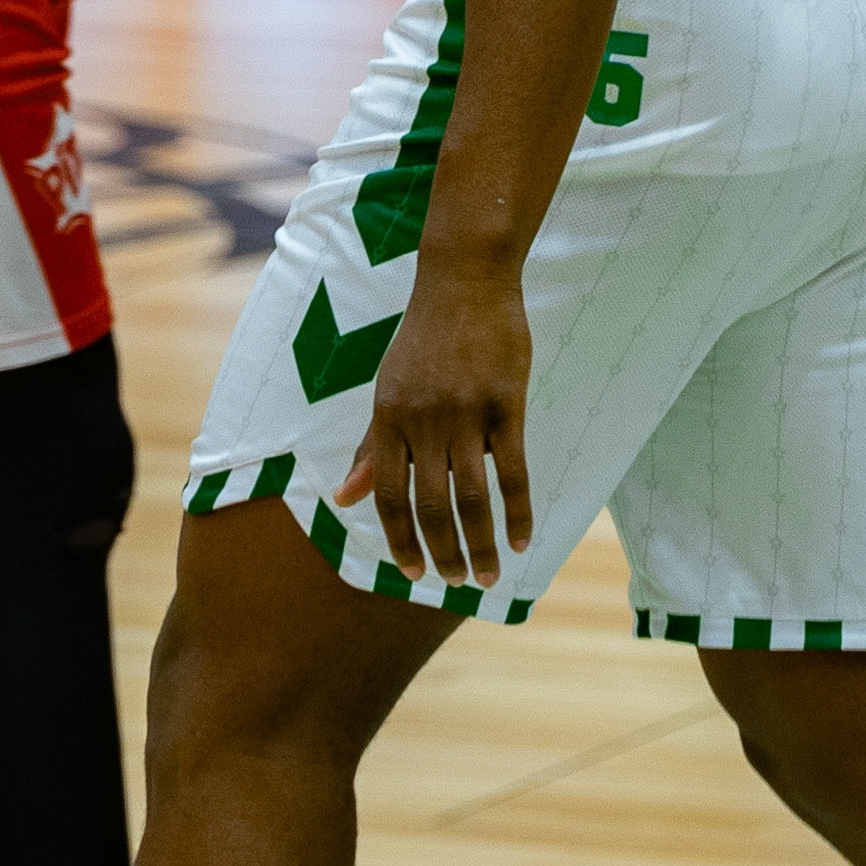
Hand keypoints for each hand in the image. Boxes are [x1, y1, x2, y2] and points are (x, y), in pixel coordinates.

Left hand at [344, 250, 531, 588]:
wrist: (464, 280)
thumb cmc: (424, 338)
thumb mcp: (387, 389)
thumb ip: (372, 447)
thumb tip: (345, 497)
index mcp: (388, 418)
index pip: (388, 495)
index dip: (398, 539)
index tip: (411, 572)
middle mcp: (423, 421)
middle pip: (430, 505)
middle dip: (442, 553)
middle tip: (455, 584)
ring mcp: (467, 414)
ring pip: (472, 498)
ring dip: (479, 546)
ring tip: (488, 576)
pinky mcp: (507, 405)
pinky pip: (514, 472)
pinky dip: (518, 513)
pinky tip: (520, 540)